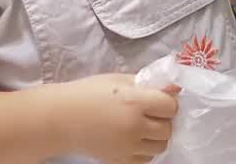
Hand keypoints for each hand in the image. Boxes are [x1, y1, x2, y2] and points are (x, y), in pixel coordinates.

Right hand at [58, 73, 180, 163]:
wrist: (60, 118)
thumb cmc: (88, 93)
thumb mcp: (118, 80)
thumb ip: (148, 83)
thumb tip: (175, 87)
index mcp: (134, 102)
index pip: (170, 106)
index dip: (167, 101)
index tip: (159, 99)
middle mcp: (134, 126)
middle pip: (168, 128)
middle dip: (164, 119)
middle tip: (152, 112)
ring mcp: (127, 147)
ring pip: (160, 146)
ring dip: (157, 136)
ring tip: (144, 126)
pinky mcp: (119, 161)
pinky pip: (146, 159)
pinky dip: (145, 150)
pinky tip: (135, 138)